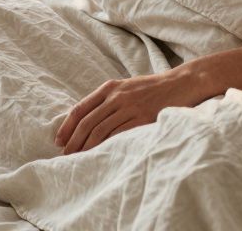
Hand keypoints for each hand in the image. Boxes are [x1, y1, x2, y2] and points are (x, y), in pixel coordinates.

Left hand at [54, 68, 212, 154]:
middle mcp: (116, 96)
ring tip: (79, 158)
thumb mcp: (126, 87)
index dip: (67, 126)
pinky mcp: (142, 119)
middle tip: (66, 155)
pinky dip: (106, 147)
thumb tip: (87, 120)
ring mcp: (129, 107)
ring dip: (86, 147)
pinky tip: (100, 155)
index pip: (80, 108)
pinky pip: (119, 135)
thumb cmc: (153, 88)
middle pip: (87, 122)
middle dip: (74, 141)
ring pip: (100, 131)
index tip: (59, 140)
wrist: (181, 83)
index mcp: (109, 87)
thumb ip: (108, 99)